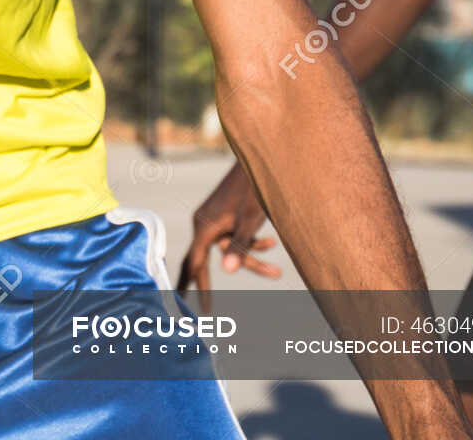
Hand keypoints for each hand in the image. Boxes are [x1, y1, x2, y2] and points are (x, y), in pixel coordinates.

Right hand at [177, 161, 280, 307]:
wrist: (259, 162)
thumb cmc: (254, 191)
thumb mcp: (250, 222)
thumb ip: (239, 247)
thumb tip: (227, 271)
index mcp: (204, 226)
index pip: (195, 263)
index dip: (196, 287)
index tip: (196, 308)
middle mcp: (203, 223)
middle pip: (202, 260)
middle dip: (208, 282)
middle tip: (205, 309)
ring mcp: (211, 220)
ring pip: (226, 250)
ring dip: (251, 260)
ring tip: (277, 272)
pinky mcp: (221, 217)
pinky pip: (231, 239)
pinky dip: (250, 245)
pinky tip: (271, 243)